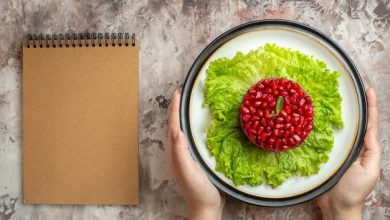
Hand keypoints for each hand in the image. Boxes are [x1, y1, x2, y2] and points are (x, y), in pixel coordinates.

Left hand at [167, 91, 224, 219]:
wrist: (205, 206)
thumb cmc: (197, 190)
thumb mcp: (188, 171)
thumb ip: (181, 152)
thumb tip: (176, 130)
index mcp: (174, 154)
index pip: (172, 126)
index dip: (174, 109)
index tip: (177, 94)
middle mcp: (177, 153)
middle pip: (174, 126)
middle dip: (175, 110)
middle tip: (180, 95)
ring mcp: (184, 156)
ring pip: (180, 131)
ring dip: (181, 117)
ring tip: (184, 106)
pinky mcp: (193, 159)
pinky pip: (188, 138)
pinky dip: (189, 128)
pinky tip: (195, 127)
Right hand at [317, 88, 380, 219]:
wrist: (337, 206)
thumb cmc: (354, 191)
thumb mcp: (369, 170)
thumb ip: (371, 151)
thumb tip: (370, 132)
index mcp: (365, 150)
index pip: (370, 125)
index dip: (371, 107)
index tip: (369, 91)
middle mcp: (352, 148)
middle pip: (353, 123)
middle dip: (353, 107)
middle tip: (349, 88)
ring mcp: (338, 151)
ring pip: (336, 129)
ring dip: (334, 115)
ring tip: (329, 99)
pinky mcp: (325, 156)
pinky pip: (322, 139)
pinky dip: (319, 129)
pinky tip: (312, 121)